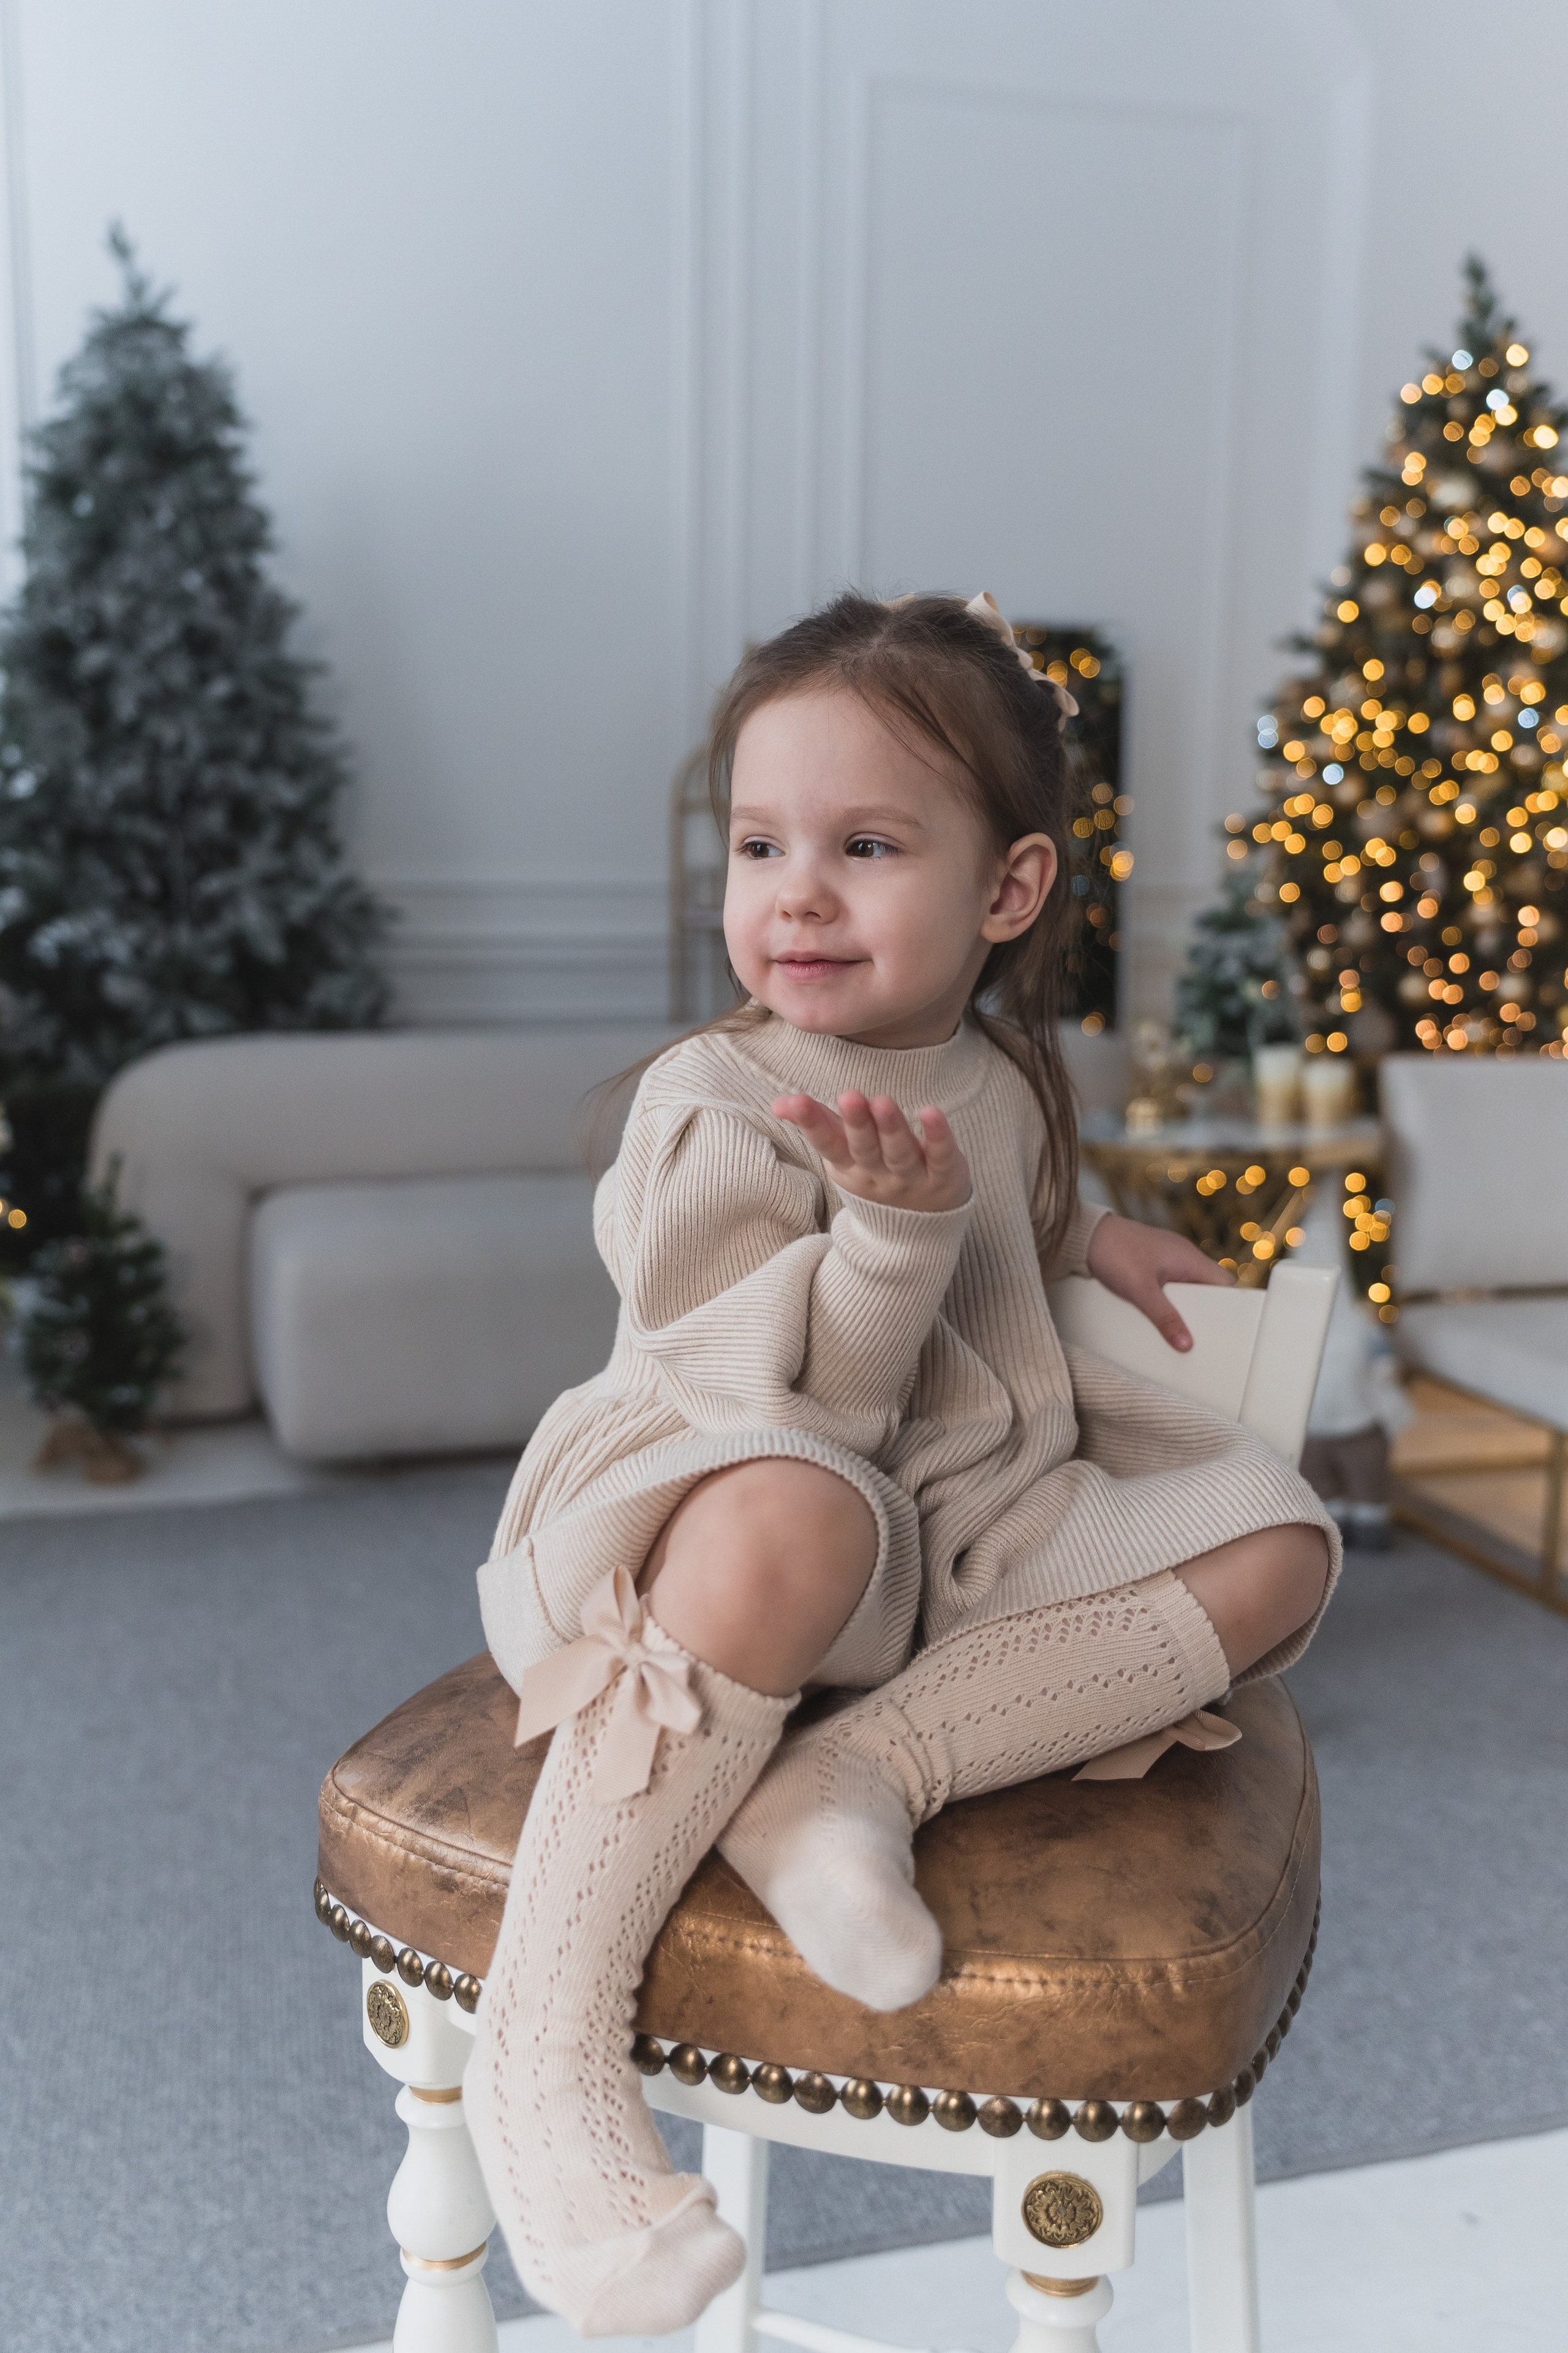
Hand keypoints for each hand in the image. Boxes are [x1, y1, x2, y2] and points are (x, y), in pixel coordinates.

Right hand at [771, 1090, 971, 1212]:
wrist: (915, 1235)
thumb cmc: (874, 1175)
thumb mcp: (842, 1156)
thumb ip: (816, 1123)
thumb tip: (779, 1102)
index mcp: (848, 1166)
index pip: (828, 1144)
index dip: (812, 1124)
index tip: (799, 1102)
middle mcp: (878, 1174)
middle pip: (865, 1149)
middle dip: (857, 1123)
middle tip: (849, 1096)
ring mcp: (911, 1179)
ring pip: (900, 1153)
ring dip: (891, 1128)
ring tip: (882, 1102)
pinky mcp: (945, 1177)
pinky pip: (942, 1156)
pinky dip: (938, 1137)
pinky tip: (932, 1112)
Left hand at [1086, 1212, 1233, 1351]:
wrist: (1084, 1234)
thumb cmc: (1114, 1253)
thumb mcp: (1140, 1291)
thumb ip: (1164, 1318)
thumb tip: (1186, 1344)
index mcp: (1190, 1258)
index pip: (1225, 1282)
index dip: (1229, 1305)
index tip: (1225, 1327)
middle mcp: (1183, 1256)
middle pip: (1207, 1287)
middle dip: (1204, 1311)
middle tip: (1200, 1335)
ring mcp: (1168, 1258)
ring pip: (1188, 1286)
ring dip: (1184, 1306)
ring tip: (1179, 1329)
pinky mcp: (1152, 1262)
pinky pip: (1171, 1283)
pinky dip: (1169, 1299)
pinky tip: (1159, 1314)